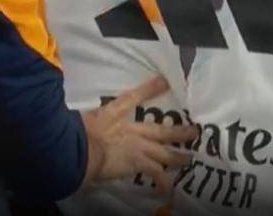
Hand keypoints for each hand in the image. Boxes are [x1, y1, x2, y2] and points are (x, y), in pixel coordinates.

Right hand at [81, 77, 196, 192]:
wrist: (82, 148)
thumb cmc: (78, 131)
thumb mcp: (83, 118)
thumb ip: (87, 116)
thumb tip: (81, 115)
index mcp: (116, 114)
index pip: (133, 97)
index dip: (149, 88)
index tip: (163, 81)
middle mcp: (133, 130)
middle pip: (161, 130)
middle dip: (179, 131)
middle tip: (194, 131)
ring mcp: (139, 147)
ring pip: (165, 153)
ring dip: (178, 157)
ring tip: (189, 159)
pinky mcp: (139, 164)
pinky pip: (156, 175)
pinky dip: (163, 184)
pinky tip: (169, 190)